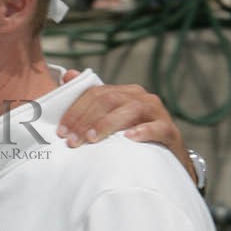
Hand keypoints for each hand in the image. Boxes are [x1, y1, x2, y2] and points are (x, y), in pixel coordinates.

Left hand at [57, 82, 193, 180]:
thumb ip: (91, 99)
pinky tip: (129, 138)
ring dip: (107, 124)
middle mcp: (141, 97)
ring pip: (131, 110)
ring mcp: (157, 112)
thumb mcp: (112, 117)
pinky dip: (143, 131)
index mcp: (125, 92)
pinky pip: (157, 128)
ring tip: (91, 139)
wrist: (168, 155)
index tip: (61, 131)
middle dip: (86, 120)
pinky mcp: (169, 131)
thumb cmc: (133, 136)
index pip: (95, 93)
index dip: (76, 110)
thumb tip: (68, 75)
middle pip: (109, 100)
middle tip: (72, 141)